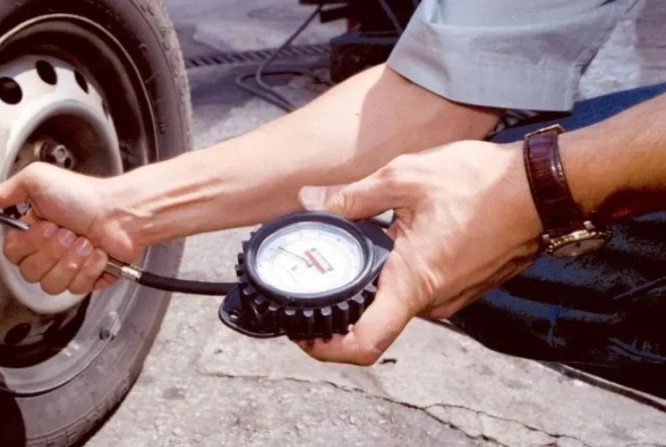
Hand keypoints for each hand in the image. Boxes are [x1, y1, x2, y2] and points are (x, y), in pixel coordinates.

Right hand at [0, 162, 139, 294]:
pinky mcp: (87, 279)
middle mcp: (49, 250)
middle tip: (66, 231)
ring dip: (71, 260)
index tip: (43, 225)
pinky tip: (97, 253)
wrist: (121, 213)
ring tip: (84, 241)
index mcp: (33, 230)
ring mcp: (68, 266)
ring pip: (52, 284)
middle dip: (52, 250)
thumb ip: (4, 191)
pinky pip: (76, 288)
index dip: (28, 245)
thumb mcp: (37, 181)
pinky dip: (89, 268)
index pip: (13, 254)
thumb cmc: (85, 195)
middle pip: (31, 272)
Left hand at [294, 140, 543, 365]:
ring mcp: (452, 298)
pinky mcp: (463, 287)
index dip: (327, 349)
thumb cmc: (481, 182)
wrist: (541, 186)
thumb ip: (350, 196)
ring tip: (354, 250)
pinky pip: (421, 290)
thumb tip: (309, 201)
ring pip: (399, 301)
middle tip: (317, 277)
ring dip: (376, 281)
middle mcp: (433, 301)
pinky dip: (400, 273)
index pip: (365, 343)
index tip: (304, 335)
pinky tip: (394, 242)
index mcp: (412, 283)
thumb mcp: (402, 178)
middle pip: (376, 319)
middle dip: (345, 301)